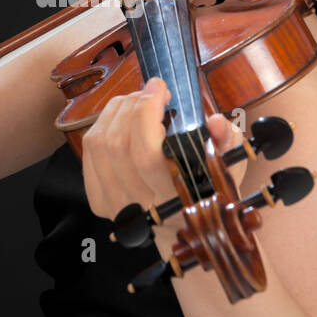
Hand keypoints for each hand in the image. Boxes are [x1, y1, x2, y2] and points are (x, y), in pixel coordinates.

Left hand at [81, 77, 247, 228]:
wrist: (184, 228)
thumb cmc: (206, 192)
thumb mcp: (227, 169)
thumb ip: (226, 143)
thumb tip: (215, 122)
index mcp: (173, 200)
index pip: (147, 154)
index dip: (146, 113)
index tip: (160, 88)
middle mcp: (139, 207)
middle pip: (118, 144)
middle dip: (132, 105)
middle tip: (150, 91)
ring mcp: (114, 204)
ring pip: (100, 143)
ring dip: (116, 110)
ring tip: (137, 100)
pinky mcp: (98, 199)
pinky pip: (90, 150)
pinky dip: (103, 123)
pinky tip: (121, 116)